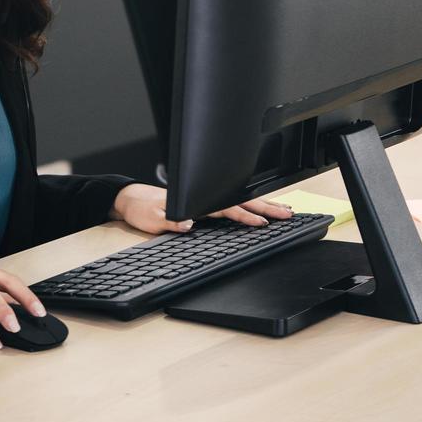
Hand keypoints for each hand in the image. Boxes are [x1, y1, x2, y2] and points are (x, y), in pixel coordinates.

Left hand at [109, 183, 293, 233]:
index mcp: (196, 200)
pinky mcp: (206, 203)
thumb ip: (169, 220)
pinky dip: (252, 204)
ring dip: (264, 203)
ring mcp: (207, 199)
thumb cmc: (142, 208)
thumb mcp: (150, 218)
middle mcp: (205, 198)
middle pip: (242, 200)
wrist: (133, 199)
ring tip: (285, 210)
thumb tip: (189, 223)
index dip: (246, 215)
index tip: (264, 222)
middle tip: (289, 214)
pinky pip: (234, 203)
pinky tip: (263, 207)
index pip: (227, 208)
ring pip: (241, 200)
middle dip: (267, 206)